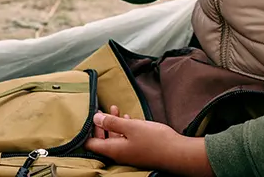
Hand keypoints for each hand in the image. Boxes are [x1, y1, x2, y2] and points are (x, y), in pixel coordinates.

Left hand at [86, 112, 214, 176]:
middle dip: (100, 124)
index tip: (87, 116)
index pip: (90, 144)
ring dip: (112, 123)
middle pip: (101, 140)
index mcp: (113, 150)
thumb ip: (112, 122)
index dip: (86, 131)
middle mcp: (118, 154)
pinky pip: (125, 139)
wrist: (177, 153)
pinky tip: (127, 117)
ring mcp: (129, 153)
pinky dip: (123, 127)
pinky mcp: (138, 150)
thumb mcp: (131, 127)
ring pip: (114, 138)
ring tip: (113, 108)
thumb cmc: (154, 140)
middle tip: (99, 109)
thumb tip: (95, 117)